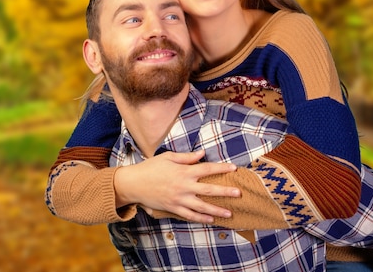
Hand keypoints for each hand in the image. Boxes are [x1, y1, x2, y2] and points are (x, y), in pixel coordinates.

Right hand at [113, 150, 240, 223]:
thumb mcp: (168, 157)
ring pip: (202, 206)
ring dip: (217, 210)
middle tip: (239, 193)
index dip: (221, 168)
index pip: (207, 169)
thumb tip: (202, 154)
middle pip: (209, 190)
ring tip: (230, 213)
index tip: (234, 168)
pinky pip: (190, 215)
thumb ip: (186, 157)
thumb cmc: (150, 167)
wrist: (134, 183)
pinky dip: (201, 218)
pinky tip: (211, 219)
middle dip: (225, 191)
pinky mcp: (173, 208)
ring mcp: (179, 199)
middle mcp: (184, 186)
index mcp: (183, 171)